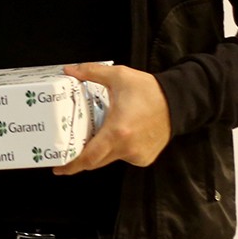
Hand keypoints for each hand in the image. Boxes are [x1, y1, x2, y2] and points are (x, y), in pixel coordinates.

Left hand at [53, 63, 170, 174]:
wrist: (179, 102)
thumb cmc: (149, 90)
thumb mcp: (118, 76)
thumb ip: (91, 72)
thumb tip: (68, 69)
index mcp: (117, 131)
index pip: (90, 157)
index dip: (72, 165)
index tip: (58, 168)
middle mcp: (127, 148)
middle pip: (96, 161)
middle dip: (80, 160)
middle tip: (66, 155)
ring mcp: (137, 155)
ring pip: (109, 159)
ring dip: (100, 151)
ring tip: (92, 137)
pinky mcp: (145, 158)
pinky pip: (124, 157)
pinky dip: (116, 149)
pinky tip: (117, 135)